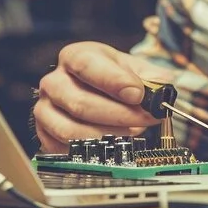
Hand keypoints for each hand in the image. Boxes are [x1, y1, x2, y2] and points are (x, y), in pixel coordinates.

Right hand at [33, 42, 166, 153]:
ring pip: (72, 131)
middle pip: (81, 103)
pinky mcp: (45, 134)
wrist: (94, 92)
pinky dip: (92, 150)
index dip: (112, 81)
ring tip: (134, 131)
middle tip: (146, 118)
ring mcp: (46, 110)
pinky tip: (114, 144)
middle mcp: (54, 82)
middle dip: (120, 115)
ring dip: (109, 135)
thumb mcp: (134, 68)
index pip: (86, 65)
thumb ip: (151, 76)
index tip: (137, 94)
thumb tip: (162, 87)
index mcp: (74, 57)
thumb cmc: (113, 78)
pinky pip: (65, 150)